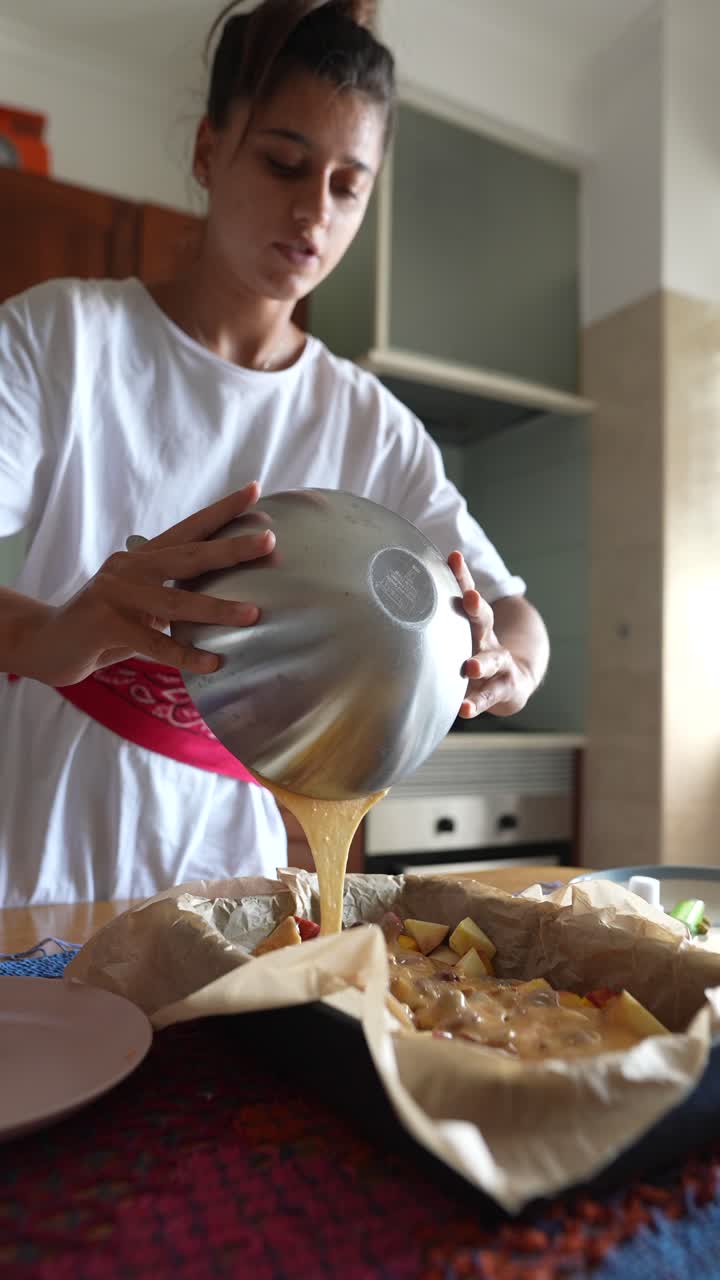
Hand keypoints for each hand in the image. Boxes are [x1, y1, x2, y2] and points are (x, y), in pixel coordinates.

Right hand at [15, 482, 273, 685]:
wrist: (50, 643)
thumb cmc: (108, 626)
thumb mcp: (142, 603)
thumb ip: (173, 595)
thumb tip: (230, 601)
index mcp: (144, 557)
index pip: (189, 528)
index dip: (222, 511)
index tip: (255, 491)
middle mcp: (131, 567)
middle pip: (189, 554)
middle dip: (231, 548)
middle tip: (269, 540)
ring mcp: (116, 594)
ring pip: (176, 602)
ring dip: (217, 609)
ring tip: (253, 614)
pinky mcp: (105, 624)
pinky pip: (154, 643)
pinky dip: (187, 654)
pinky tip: (214, 663)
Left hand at [449, 551, 534, 718]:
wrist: (514, 681)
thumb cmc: (477, 653)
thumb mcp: (462, 634)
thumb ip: (437, 620)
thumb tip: (393, 598)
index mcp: (475, 623)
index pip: (468, 594)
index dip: (462, 575)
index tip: (453, 556)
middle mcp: (488, 639)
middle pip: (484, 620)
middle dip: (477, 608)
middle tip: (470, 598)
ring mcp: (500, 663)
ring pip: (493, 660)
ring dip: (482, 663)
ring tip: (471, 668)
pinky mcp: (505, 687)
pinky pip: (490, 696)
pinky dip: (477, 703)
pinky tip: (463, 709)